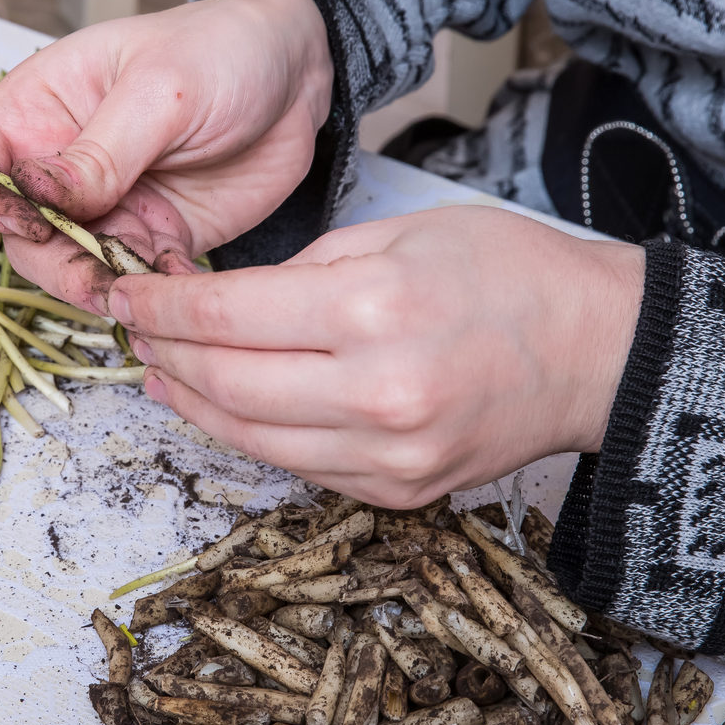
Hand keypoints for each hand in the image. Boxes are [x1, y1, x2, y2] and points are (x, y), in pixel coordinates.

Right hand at [0, 0, 331, 312]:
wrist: (297, 71)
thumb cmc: (220, 48)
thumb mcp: (161, 86)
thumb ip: (101, 149)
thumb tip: (39, 197)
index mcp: (32, 113)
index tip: (23, 215)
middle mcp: (54, 171)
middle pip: (13, 240)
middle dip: (54, 263)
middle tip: (107, 267)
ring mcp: (103, 211)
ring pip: (70, 274)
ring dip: (104, 288)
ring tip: (154, 277)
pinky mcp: (151, 241)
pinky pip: (132, 287)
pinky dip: (153, 297)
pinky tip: (186, 277)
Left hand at [108, 207, 645, 507]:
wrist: (598, 352)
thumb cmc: (511, 276)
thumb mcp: (403, 232)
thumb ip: (306, 267)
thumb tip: (226, 299)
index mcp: (374, 309)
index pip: (228, 315)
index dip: (162, 307)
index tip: (126, 295)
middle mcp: (376, 391)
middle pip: (227, 383)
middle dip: (166, 355)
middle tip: (134, 331)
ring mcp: (389, 453)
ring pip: (252, 436)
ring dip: (194, 404)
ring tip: (162, 373)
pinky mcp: (399, 491)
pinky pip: (299, 466)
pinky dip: (251, 435)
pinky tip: (226, 408)